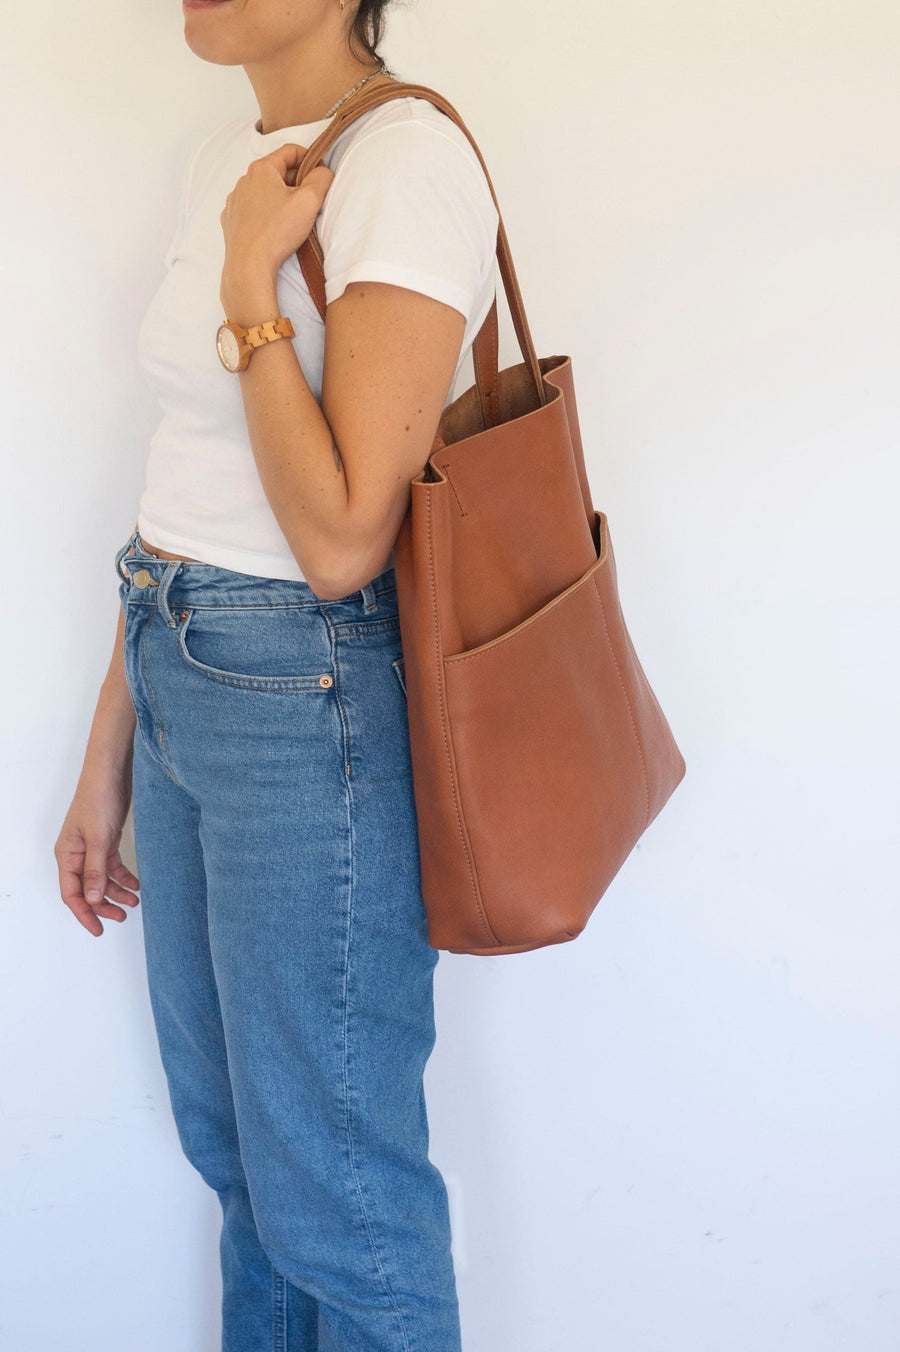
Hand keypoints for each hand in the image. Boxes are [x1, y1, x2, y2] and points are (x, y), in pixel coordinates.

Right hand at [54, 764, 140, 936]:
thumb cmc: (99, 798)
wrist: (111, 771)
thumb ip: (96, 870)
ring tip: (134, 902)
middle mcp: (76, 853)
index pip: (72, 893)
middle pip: (87, 889)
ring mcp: (91, 847)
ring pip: (101, 879)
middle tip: (122, 917)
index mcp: (67, 854)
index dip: (84, 914)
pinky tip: (136, 884)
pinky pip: (112, 865)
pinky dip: (123, 876)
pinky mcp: (106, 839)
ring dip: (116, 892)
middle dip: (103, 905)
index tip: (98, 930)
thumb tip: (92, 899)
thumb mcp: (99, 837)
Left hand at [219, 144, 334, 302]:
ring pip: (265, 191)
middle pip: (278, 171)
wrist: (249, 267)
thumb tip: (324, 171)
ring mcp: (235, 200)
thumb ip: (321, 179)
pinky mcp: (232, 220)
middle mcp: (244, 180)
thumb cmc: (277, 233)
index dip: (311, 160)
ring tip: (292, 219)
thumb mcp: (309, 201)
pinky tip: (274, 228)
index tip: (320, 177)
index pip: (291, 151)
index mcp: (262, 169)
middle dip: (296, 182)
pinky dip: (266, 213)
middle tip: (310, 203)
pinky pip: (253, 209)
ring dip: (280, 198)